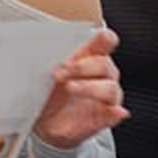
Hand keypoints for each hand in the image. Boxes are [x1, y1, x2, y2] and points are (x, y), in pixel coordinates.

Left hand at [33, 27, 130, 149]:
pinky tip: (115, 112)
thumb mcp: (44, 73)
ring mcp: (105, 96)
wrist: (42, 121)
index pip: (105, 43)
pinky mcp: (104, 117)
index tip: (99, 36)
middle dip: (82, 66)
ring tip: (70, 88)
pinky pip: (114, 114)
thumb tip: (45, 49)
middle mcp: (101, 75)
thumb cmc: (46, 91)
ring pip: (110, 88)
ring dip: (90, 87)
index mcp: (88, 57)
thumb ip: (49, 60)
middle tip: (60, 72)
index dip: (105, 39)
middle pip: (104, 65)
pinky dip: (115, 113)